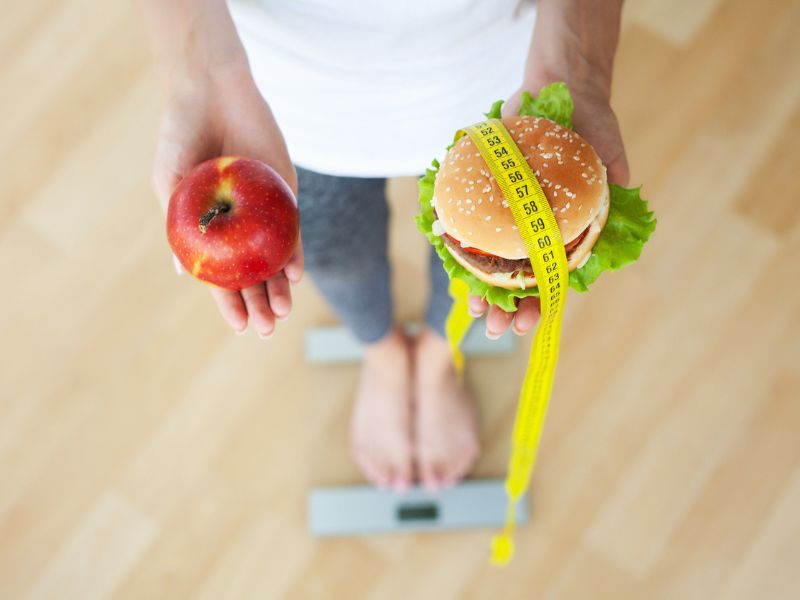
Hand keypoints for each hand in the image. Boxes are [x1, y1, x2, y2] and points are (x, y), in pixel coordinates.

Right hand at [152, 64, 302, 338]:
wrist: (211, 89)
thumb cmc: (181, 133)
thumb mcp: (170, 181)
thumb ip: (177, 224)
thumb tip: (183, 274)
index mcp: (208, 230)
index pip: (222, 277)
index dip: (231, 304)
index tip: (241, 327)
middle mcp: (238, 227)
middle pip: (253, 274)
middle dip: (260, 304)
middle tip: (267, 329)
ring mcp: (264, 212)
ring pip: (275, 259)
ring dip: (279, 288)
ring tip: (282, 313)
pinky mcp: (285, 194)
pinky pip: (293, 229)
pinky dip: (295, 253)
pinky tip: (295, 275)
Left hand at [468, 78, 628, 337]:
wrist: (558, 84)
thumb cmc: (589, 122)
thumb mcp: (606, 151)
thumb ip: (611, 179)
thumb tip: (619, 195)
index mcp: (566, 231)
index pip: (553, 278)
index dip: (540, 304)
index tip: (526, 324)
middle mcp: (536, 228)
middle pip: (520, 279)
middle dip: (507, 308)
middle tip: (493, 330)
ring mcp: (510, 214)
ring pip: (493, 261)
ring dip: (483, 288)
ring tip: (471, 311)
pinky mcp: (487, 194)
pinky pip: (472, 225)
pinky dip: (461, 244)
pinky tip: (451, 261)